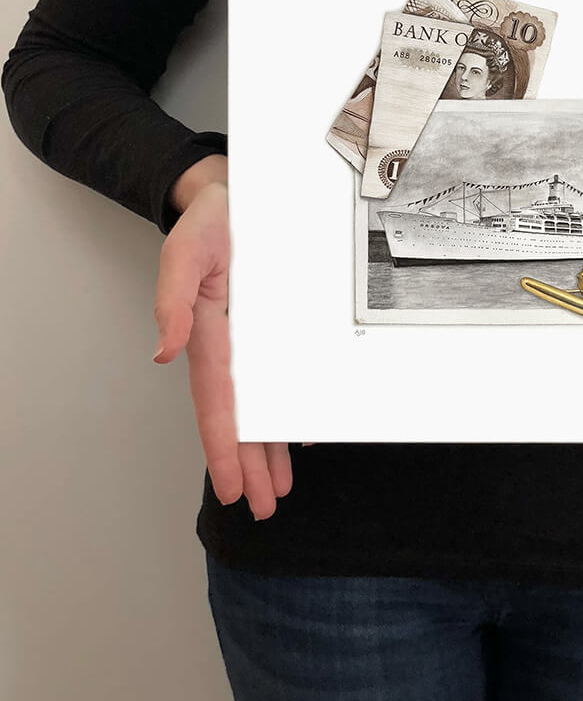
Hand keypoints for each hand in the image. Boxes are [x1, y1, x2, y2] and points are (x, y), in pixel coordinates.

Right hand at [152, 180, 292, 519]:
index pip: (217, 402)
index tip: (234, 488)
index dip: (224, 446)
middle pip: (243, 415)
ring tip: (281, 486)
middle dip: (252, 462)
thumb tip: (163, 352)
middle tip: (266, 506)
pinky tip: (301, 430)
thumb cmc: (209, 222)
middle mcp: (233, 343)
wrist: (233, 195)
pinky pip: (282, 374)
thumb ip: (173, 300)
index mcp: (209, 333)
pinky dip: (290, 404)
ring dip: (270, 445)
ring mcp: (254, 337)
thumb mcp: (187, 252)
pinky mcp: (275, 324)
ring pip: (263, 402)